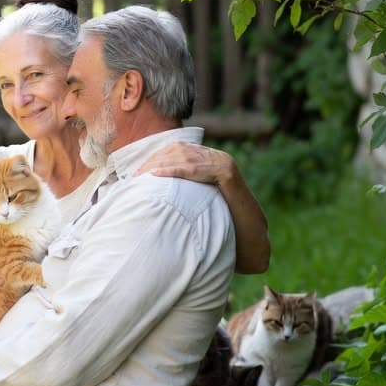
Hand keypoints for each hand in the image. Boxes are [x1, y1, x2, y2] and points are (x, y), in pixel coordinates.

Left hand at [135, 141, 232, 186]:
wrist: (224, 166)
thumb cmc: (204, 164)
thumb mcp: (188, 156)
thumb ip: (175, 157)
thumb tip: (159, 165)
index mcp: (178, 145)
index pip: (157, 154)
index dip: (146, 162)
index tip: (136, 171)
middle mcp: (181, 149)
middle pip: (157, 158)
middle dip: (144, 167)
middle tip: (133, 177)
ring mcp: (187, 158)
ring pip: (163, 163)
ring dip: (149, 170)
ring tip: (138, 178)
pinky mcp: (192, 168)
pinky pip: (175, 169)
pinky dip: (164, 171)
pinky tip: (154, 175)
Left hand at [137, 141, 269, 274]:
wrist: (250, 235)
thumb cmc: (223, 221)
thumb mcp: (198, 201)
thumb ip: (184, 191)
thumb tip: (155, 192)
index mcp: (209, 160)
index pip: (176, 150)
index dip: (155, 159)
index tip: (137, 172)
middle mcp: (216, 157)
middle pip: (177, 150)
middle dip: (154, 161)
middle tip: (135, 175)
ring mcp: (223, 161)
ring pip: (184, 156)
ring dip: (160, 165)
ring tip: (142, 176)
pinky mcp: (227, 171)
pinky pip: (196, 168)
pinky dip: (174, 170)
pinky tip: (156, 175)